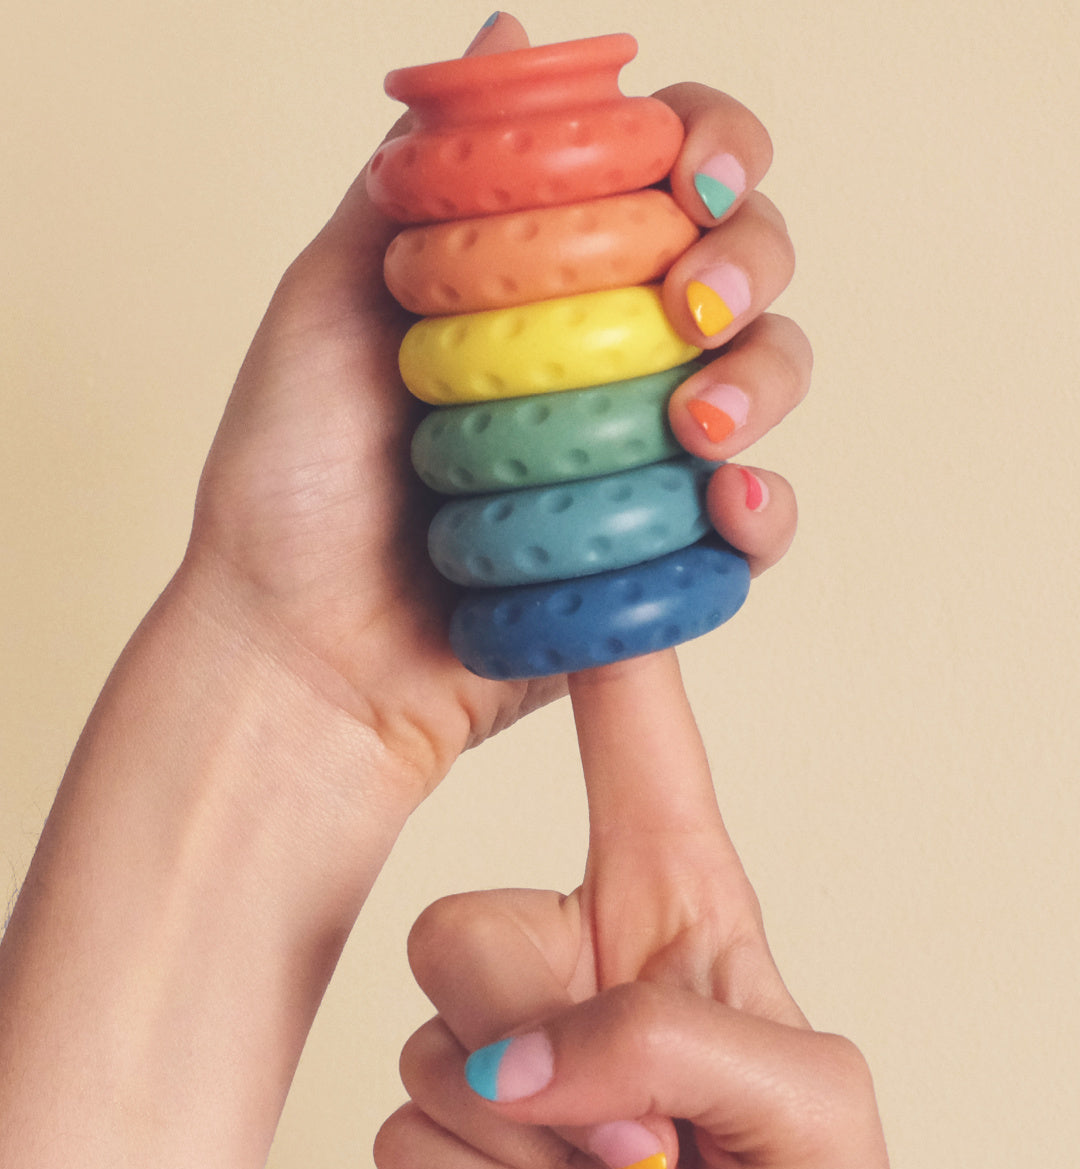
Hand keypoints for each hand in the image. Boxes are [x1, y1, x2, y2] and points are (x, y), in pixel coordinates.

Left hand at [176, 12, 806, 796]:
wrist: (298, 651)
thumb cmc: (295, 483)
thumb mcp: (330, 303)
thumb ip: (425, 177)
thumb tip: (509, 28)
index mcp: (540, 281)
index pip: (661, 177)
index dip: (708, 148)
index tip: (687, 176)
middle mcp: (603, 357)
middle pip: (741, 266)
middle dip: (747, 262)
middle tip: (691, 305)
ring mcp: (638, 458)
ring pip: (767, 382)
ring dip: (763, 381)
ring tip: (699, 423)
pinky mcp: (659, 559)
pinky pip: (751, 528)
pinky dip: (765, 511)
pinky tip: (731, 503)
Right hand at [375, 652, 944, 1168]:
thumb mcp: (805, 1106)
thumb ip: (661, 1039)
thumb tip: (513, 1058)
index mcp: (677, 905)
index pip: (633, 743)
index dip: (601, 649)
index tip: (567, 545)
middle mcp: (581, 952)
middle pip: (463, 927)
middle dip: (539, 1051)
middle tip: (645, 1136)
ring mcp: (516, 1042)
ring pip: (428, 1040)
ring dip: (531, 1149)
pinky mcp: (464, 1133)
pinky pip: (399, 1130)